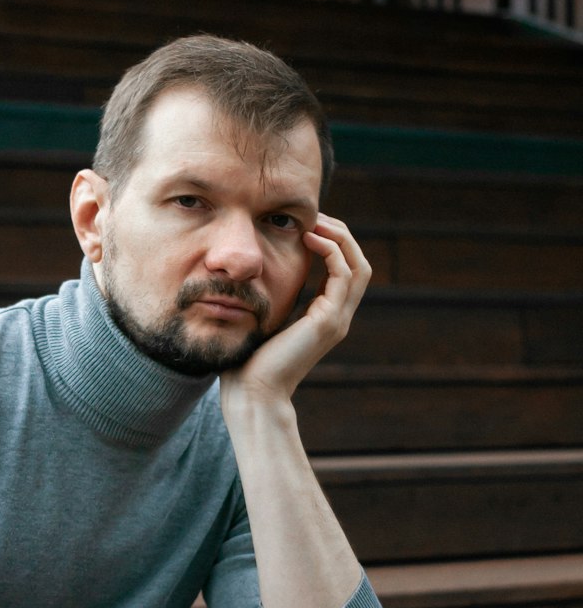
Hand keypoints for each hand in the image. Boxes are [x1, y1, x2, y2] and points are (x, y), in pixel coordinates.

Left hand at [220, 214, 369, 415]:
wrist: (251, 392)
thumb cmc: (248, 360)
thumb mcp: (262, 319)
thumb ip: (271, 297)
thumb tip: (255, 273)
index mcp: (324, 317)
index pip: (344, 270)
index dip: (331, 243)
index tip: (306, 224)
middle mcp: (337, 318)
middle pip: (359, 264)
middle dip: (340, 234)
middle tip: (314, 215)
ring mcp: (336, 320)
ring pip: (359, 266)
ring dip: (340, 237)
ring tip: (315, 221)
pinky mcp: (328, 322)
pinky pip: (343, 275)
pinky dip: (331, 251)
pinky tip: (308, 238)